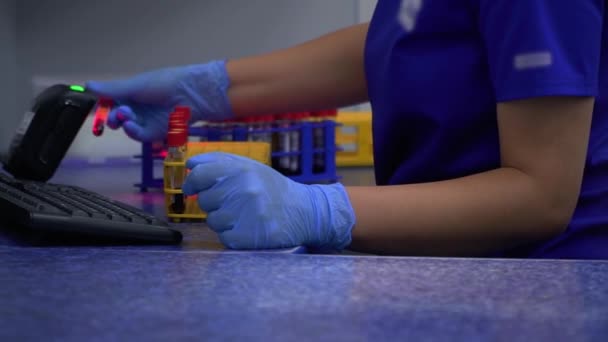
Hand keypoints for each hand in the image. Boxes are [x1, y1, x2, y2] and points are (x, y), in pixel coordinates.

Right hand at [85, 60, 233, 141]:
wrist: (190, 93)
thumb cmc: (164, 83)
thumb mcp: (135, 85)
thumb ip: (112, 90)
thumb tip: (86, 86)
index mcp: (132, 94)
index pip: (112, 102)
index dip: (103, 106)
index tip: (94, 107)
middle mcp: (139, 108)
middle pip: (118, 118)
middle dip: (112, 118)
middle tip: (112, 117)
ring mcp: (147, 121)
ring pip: (128, 128)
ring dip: (123, 124)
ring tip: (124, 117)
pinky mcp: (157, 132)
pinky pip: (140, 135)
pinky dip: (133, 132)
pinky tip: (130, 126)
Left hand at [182, 152, 355, 249]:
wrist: (306, 212)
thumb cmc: (273, 189)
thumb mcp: (251, 167)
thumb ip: (220, 162)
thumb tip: (191, 165)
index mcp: (241, 170)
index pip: (200, 174)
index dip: (192, 183)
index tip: (191, 189)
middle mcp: (242, 190)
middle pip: (204, 200)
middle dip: (215, 203)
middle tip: (234, 203)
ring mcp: (246, 214)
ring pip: (212, 221)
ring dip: (223, 220)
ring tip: (243, 215)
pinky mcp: (248, 237)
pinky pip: (224, 237)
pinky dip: (233, 235)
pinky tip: (248, 228)